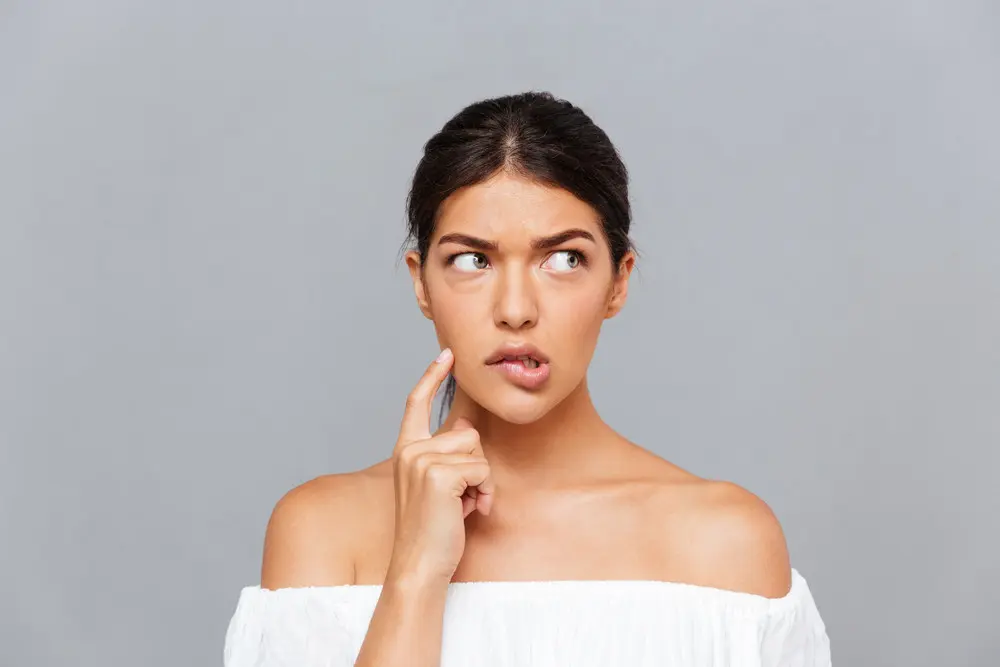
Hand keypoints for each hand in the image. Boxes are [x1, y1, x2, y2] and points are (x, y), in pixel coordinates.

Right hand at [385, 348, 494, 585]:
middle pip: (467, 433)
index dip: (432, 375)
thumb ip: (446, 456)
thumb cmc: (432, 530)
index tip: (447, 353)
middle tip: (461, 498)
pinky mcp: (439, 475)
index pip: (417, 403)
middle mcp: (409, 451)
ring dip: (481, 480)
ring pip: (477, 451)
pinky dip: (485, 492)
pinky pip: (482, 470)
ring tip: (464, 505)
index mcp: (405, 451)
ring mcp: (421, 461)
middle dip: (476, 465)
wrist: (419, 565)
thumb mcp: (437, 486)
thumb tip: (463, 426)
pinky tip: (469, 511)